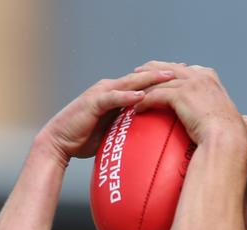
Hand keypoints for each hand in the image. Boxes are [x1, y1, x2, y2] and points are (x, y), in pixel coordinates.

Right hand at [39, 69, 174, 160]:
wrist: (61, 142)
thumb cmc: (88, 138)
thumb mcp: (116, 130)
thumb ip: (132, 126)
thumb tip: (153, 135)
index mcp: (118, 93)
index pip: (145, 83)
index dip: (164, 79)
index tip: (185, 77)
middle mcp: (111, 88)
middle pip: (141, 78)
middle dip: (163, 73)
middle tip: (184, 70)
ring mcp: (101, 93)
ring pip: (130, 83)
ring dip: (150, 80)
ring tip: (169, 78)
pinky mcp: (93, 103)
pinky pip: (113, 98)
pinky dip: (127, 96)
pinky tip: (141, 96)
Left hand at [134, 61, 246, 145]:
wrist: (227, 139)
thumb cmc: (234, 137)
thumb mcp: (239, 122)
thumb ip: (242, 120)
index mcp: (211, 79)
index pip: (185, 69)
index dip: (170, 70)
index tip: (160, 75)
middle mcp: (200, 76)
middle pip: (167, 68)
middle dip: (149, 70)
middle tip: (136, 75)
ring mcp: (189, 84)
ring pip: (157, 80)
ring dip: (141, 87)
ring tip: (129, 93)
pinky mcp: (179, 95)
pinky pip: (155, 95)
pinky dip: (143, 102)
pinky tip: (136, 110)